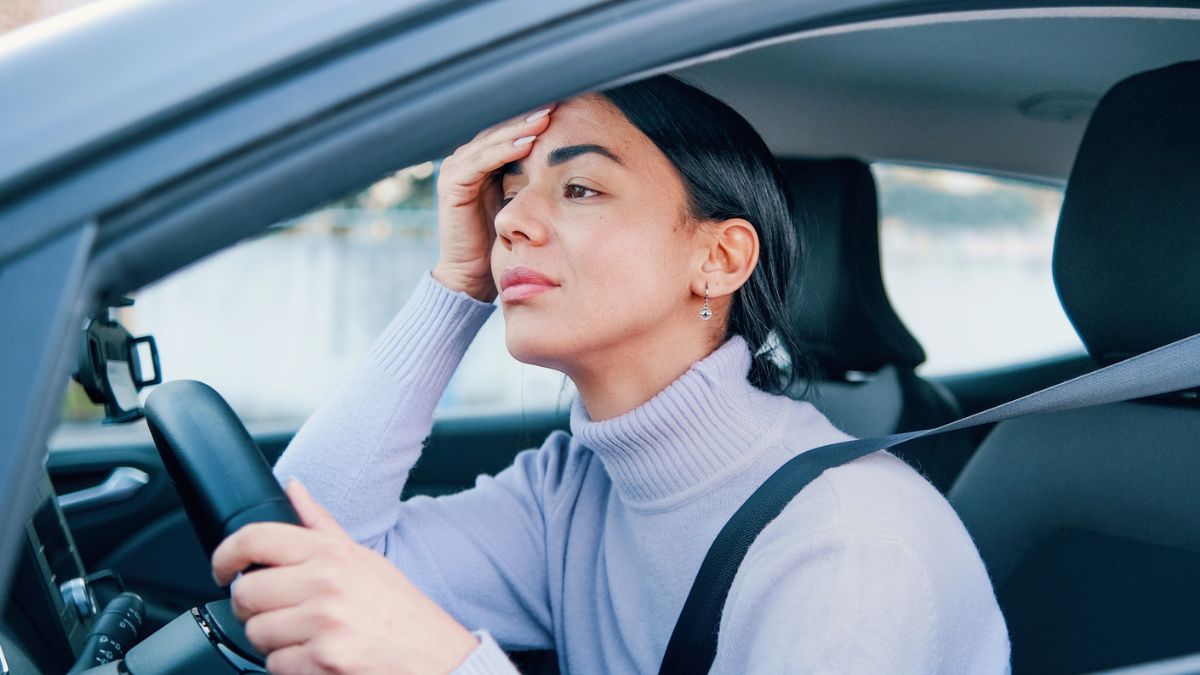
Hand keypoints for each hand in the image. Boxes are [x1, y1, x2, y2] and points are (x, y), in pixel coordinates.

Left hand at [212, 481, 478, 674]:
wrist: (436, 658)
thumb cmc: (400, 612)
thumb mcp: (364, 559)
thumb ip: (321, 526)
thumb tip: (293, 487)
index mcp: (332, 554)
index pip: (255, 539)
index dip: (225, 555)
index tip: (221, 569)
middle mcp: (326, 584)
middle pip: (245, 594)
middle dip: (253, 608)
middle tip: (278, 612)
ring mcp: (323, 623)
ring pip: (256, 634)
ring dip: (274, 642)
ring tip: (307, 637)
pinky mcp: (323, 661)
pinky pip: (274, 665)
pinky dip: (290, 667)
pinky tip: (318, 657)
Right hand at [433, 104, 554, 301]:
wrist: (472, 275)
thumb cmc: (501, 242)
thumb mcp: (522, 203)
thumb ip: (533, 179)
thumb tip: (569, 160)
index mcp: (484, 163)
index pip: (511, 131)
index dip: (535, 119)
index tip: (566, 106)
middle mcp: (468, 161)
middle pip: (501, 130)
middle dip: (529, 116)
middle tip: (558, 101)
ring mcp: (456, 171)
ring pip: (491, 141)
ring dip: (519, 129)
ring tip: (545, 118)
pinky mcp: (452, 185)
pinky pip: (480, 162)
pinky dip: (503, 151)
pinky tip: (527, 144)